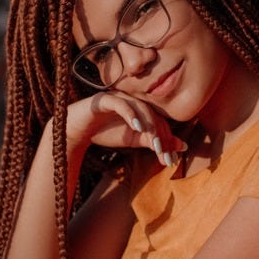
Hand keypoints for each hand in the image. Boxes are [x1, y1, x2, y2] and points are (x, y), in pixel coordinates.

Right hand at [65, 90, 186, 166]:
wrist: (76, 130)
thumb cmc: (105, 132)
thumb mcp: (133, 140)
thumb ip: (154, 141)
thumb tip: (181, 146)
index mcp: (142, 108)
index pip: (160, 123)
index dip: (167, 142)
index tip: (171, 162)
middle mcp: (134, 100)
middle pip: (154, 116)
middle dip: (161, 138)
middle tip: (165, 157)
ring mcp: (120, 96)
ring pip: (141, 109)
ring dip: (150, 127)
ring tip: (155, 145)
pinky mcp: (105, 98)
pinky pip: (121, 104)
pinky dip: (130, 114)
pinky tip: (137, 127)